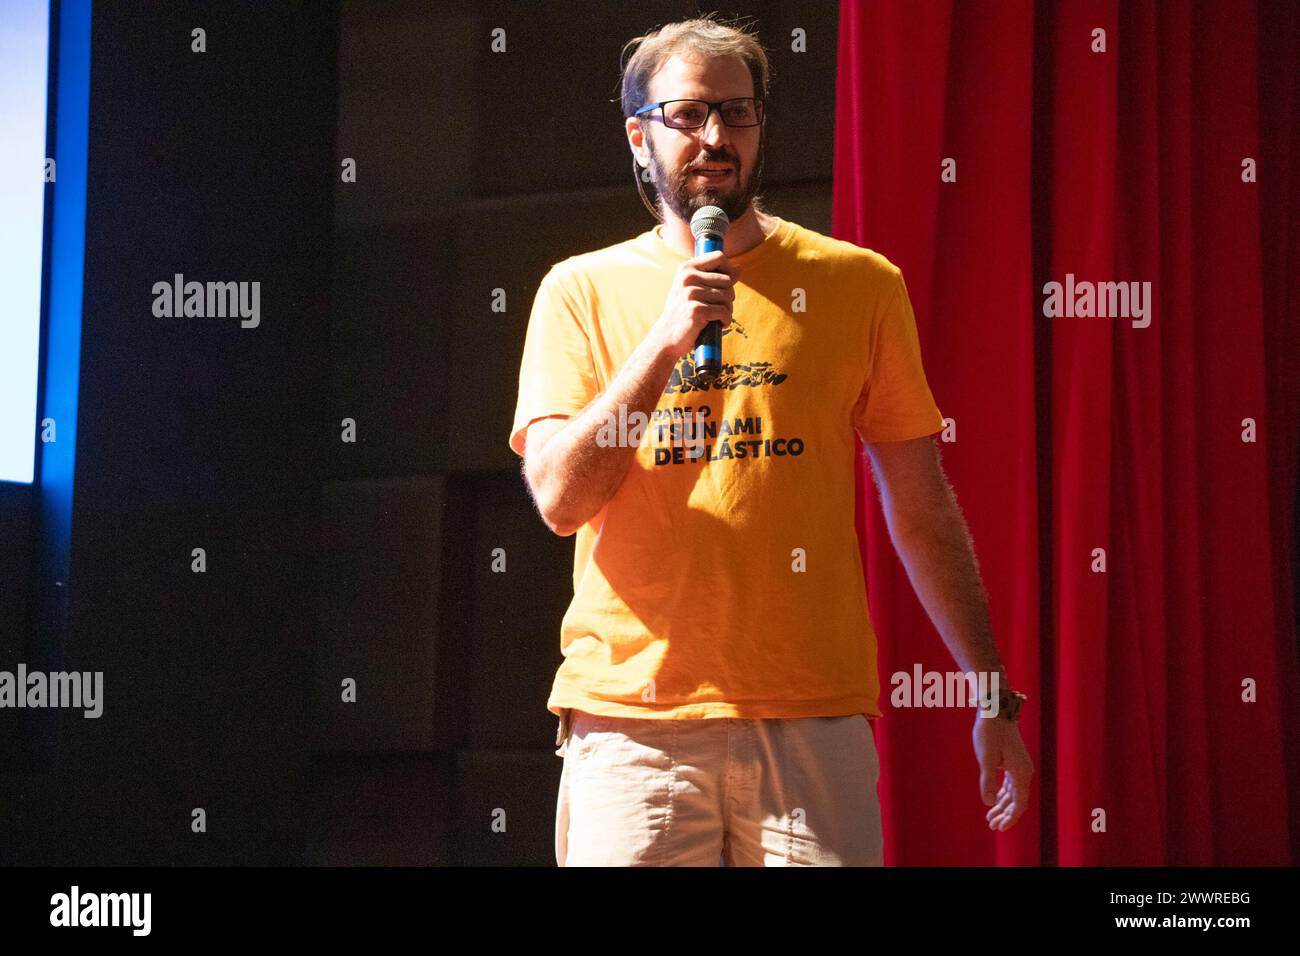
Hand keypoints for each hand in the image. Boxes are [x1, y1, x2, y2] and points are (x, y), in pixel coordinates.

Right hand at [652, 249, 739, 357]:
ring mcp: (691, 294)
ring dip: (727, 310)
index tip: (728, 283)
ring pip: (728, 297)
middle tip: (716, 307)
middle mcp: (688, 278)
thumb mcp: (691, 288)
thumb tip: (738, 268)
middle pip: (727, 280)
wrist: (666, 336)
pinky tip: (717, 324)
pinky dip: (725, 320)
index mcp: (686, 268)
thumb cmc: (682, 312)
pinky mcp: (697, 310)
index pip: (719, 257)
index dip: (730, 269)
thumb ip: (711, 276)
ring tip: (715, 316)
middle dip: (728, 296)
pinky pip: (724, 312)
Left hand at [972, 714, 1032, 830]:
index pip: (1019, 804)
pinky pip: (1011, 784)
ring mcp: (1020, 766)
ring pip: (1014, 793)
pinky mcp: (1014, 761)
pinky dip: (1003, 794)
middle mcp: (1024, 771)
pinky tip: (994, 800)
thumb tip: (989, 803)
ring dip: (1003, 806)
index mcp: (1021, 773)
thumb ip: (988, 780)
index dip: (1010, 818)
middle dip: (1005, 815)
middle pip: (1017, 801)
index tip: (999, 828)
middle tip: (992, 826)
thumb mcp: (986, 757)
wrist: (996, 710)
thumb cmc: (990, 732)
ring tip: (990, 818)